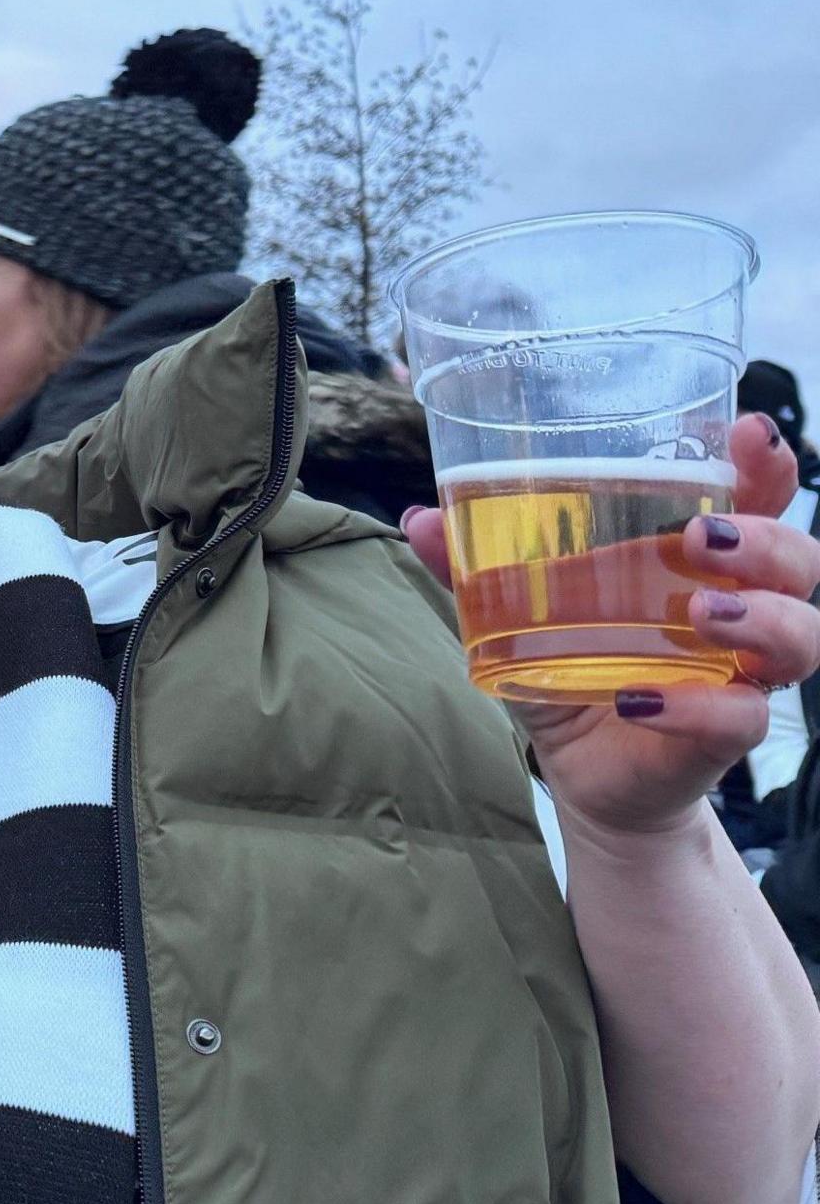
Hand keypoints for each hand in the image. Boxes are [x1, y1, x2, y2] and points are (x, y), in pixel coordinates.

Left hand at [402, 415, 819, 835]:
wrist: (583, 770)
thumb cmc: (570, 668)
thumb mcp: (517, 614)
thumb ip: (475, 569)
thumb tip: (421, 519)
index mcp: (699, 563)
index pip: (758, 501)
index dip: (765, 467)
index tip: (748, 433)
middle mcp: (739, 609)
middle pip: (799, 561)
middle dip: (769, 540)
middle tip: (704, 538)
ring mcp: (740, 673)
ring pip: (801, 637)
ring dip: (761, 618)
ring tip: (702, 614)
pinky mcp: (724, 734)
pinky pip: (741, 718)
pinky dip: (698, 708)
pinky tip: (642, 702)